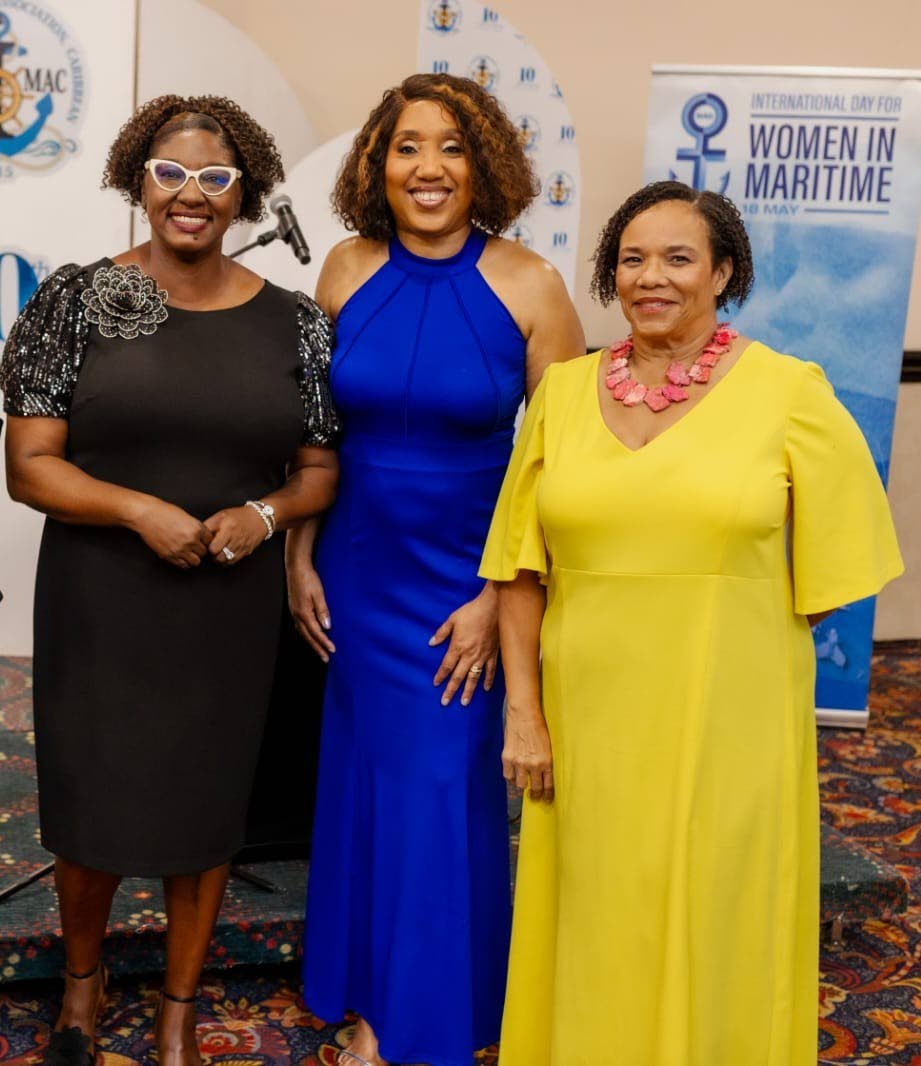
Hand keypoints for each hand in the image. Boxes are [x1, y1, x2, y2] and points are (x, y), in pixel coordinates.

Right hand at [130, 498, 212, 567]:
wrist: (146, 515)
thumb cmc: (164, 512)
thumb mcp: (186, 516)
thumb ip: (195, 528)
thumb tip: (201, 536)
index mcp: (196, 529)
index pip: (209, 540)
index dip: (205, 540)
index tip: (201, 540)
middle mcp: (190, 540)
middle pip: (203, 552)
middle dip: (200, 549)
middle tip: (194, 546)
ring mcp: (179, 550)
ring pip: (196, 562)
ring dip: (193, 558)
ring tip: (188, 552)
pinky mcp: (169, 556)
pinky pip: (183, 565)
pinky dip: (184, 562)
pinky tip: (181, 556)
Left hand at [203, 506, 266, 566]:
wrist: (259, 519)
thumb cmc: (238, 516)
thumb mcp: (221, 515)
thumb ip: (209, 525)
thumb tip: (199, 535)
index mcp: (228, 529)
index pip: (213, 548)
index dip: (208, 548)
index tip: (208, 544)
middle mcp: (236, 539)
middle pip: (219, 557)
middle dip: (213, 555)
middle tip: (212, 549)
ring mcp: (242, 547)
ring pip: (225, 561)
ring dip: (219, 559)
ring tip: (218, 552)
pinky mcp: (246, 552)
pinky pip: (233, 562)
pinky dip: (227, 560)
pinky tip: (225, 554)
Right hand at [288, 564, 334, 661]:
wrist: (296, 568)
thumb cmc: (308, 579)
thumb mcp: (318, 594)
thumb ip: (322, 610)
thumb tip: (326, 626)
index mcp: (303, 613)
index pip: (315, 632)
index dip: (324, 642)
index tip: (332, 650)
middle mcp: (297, 615)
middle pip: (307, 636)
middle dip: (317, 648)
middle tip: (325, 658)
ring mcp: (294, 613)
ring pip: (302, 633)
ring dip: (311, 643)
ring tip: (319, 651)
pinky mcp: (294, 609)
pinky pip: (300, 627)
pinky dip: (306, 634)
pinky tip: (310, 636)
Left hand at [430, 585, 498, 705]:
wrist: (493, 608)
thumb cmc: (472, 612)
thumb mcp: (452, 619)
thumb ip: (442, 633)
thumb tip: (431, 643)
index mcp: (458, 646)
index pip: (447, 665)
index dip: (441, 675)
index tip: (436, 684)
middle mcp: (469, 655)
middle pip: (458, 676)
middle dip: (451, 690)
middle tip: (445, 702)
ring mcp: (482, 656)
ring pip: (474, 677)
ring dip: (469, 690)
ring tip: (464, 702)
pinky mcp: (493, 654)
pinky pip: (490, 670)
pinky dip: (488, 680)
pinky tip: (485, 689)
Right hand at [503, 708, 553, 801]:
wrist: (524, 714)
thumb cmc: (538, 726)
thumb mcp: (547, 746)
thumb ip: (544, 761)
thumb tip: (542, 774)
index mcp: (546, 762)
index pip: (548, 786)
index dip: (547, 796)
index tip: (546, 800)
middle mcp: (533, 765)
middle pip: (534, 788)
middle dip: (535, 795)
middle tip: (534, 797)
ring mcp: (519, 763)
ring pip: (520, 785)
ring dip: (521, 787)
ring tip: (521, 788)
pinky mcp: (507, 758)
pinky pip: (508, 776)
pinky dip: (511, 778)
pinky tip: (512, 778)